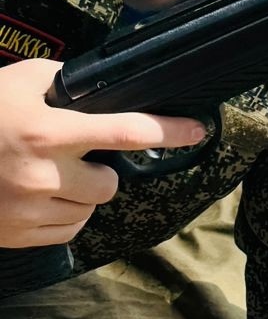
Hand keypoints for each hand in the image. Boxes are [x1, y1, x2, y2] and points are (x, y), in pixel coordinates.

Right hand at [0, 58, 205, 248]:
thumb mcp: (19, 82)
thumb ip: (62, 82)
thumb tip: (100, 88)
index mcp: (49, 132)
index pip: (127, 132)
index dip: (169, 131)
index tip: (197, 130)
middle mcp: (43, 175)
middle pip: (110, 183)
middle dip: (101, 171)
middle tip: (72, 157)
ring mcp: (28, 211)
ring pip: (89, 210)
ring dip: (80, 195)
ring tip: (47, 176)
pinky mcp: (17, 236)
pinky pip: (66, 231)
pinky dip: (61, 216)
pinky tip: (36, 197)